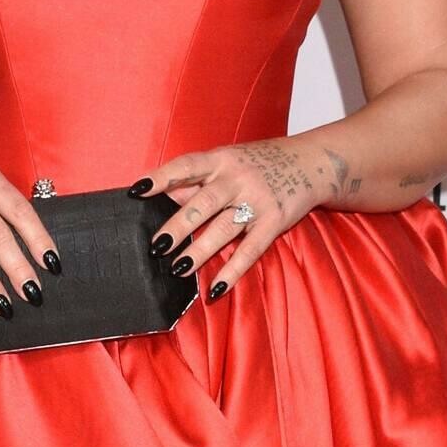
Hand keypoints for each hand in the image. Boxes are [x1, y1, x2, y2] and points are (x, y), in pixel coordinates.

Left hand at [127, 138, 329, 299]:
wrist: (309, 162)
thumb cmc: (258, 162)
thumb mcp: (227, 160)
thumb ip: (198, 179)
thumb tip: (165, 194)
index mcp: (221, 159)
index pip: (186, 166)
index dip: (161, 177)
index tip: (137, 191)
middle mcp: (237, 178)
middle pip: (204, 203)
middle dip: (179, 225)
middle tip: (157, 246)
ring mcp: (257, 199)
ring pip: (224, 228)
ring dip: (200, 250)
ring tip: (178, 268)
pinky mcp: (275, 221)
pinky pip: (251, 249)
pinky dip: (233, 269)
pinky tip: (216, 287)